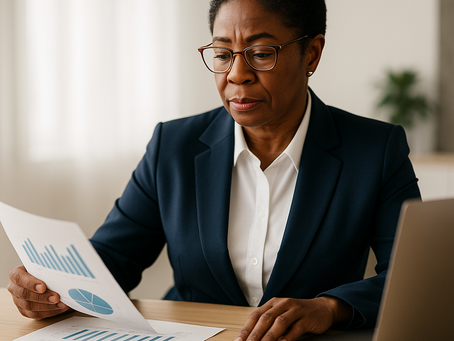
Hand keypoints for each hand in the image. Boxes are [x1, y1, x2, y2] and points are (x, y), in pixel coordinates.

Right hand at [7, 265, 70, 318]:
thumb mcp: (44, 265)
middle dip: (42, 297)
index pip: (19, 278)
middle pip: (24, 295)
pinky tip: (60, 308)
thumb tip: (63, 271)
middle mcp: (14, 288)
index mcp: (16, 274)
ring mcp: (18, 301)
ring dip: (48, 306)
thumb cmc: (44, 269)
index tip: (43, 287)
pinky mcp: (25, 311)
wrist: (45, 277)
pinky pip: (36, 314)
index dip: (31, 283)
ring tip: (62, 304)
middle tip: (56, 297)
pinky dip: (50, 312)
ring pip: (30, 307)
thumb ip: (48, 268)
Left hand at [235, 296, 351, 340]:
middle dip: (255, 333)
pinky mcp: (307, 318)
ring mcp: (295, 310)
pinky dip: (288, 337)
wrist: (323, 308)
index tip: (239, 340)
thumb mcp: (282, 314)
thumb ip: (269, 324)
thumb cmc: (299, 314)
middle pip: (266, 318)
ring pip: (279, 322)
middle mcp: (283, 304)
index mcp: (274, 303)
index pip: (256, 315)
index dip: (246, 328)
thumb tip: (253, 338)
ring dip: (269, 336)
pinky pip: (296, 328)